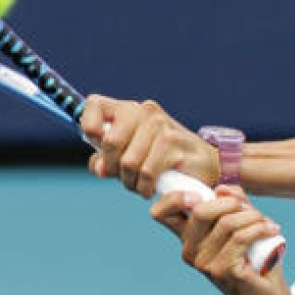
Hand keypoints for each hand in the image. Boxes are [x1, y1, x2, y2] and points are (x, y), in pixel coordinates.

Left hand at [80, 94, 219, 197]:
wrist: (204, 165)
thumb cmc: (162, 161)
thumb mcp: (130, 158)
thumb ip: (107, 160)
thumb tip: (97, 167)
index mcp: (130, 109)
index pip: (94, 105)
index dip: (89, 129)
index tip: (100, 148)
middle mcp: (145, 111)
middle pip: (109, 142)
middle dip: (113, 168)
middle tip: (125, 178)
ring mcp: (160, 126)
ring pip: (128, 162)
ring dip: (130, 183)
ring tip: (140, 186)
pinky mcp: (173, 144)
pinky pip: (146, 173)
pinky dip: (144, 187)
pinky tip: (151, 189)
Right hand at [152, 185, 293, 294]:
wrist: (266, 294)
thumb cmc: (254, 257)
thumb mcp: (242, 222)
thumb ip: (232, 201)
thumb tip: (222, 189)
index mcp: (189, 237)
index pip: (162, 213)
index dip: (174, 198)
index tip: (199, 195)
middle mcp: (190, 250)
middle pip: (200, 211)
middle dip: (230, 203)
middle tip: (249, 210)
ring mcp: (204, 263)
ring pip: (227, 223)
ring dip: (253, 217)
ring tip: (266, 223)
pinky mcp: (222, 271)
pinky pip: (241, 237)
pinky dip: (260, 228)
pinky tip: (271, 229)